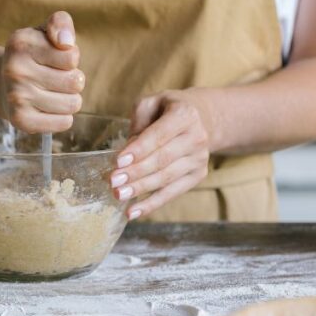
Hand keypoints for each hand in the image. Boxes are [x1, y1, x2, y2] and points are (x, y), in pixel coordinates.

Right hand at [0, 11, 84, 132]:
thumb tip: (66, 42)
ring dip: (69, 99)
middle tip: (56, 78)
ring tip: (52, 93)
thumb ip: (60, 23)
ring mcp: (17, 97)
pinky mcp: (22, 121)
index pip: (72, 57)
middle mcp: (15, 70)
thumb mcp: (43, 32)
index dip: (70, 58)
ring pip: (73, 104)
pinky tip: (48, 108)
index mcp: (21, 43)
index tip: (56, 59)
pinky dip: (62, 117)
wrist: (1, 84)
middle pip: (75, 82)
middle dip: (72, 80)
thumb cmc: (32, 56)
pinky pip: (64, 122)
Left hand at [110, 90, 213, 219]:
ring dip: (141, 189)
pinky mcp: (197, 176)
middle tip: (113, 181)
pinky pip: (172, 193)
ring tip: (119, 195)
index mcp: (184, 115)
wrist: (201, 119)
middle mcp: (197, 137)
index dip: (139, 150)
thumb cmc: (167, 110)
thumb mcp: (152, 103)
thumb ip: (139, 121)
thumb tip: (128, 151)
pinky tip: (133, 212)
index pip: (159, 135)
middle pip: (163, 159)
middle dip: (136, 172)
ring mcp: (199, 159)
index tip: (118, 162)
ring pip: (166, 178)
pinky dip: (152, 204)